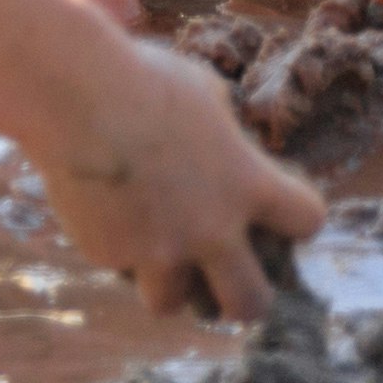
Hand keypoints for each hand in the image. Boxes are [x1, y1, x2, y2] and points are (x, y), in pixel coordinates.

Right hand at [23, 29, 324, 320]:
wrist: (74, 95)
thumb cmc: (142, 78)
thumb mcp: (203, 94)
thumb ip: (222, 136)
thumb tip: (225, 148)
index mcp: (247, 183)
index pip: (307, 220)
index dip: (296, 216)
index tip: (279, 210)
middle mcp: (211, 229)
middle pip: (250, 304)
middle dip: (243, 299)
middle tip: (227, 282)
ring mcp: (158, 250)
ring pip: (170, 303)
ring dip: (166, 282)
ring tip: (154, 255)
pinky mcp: (108, 254)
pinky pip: (120, 267)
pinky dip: (118, 249)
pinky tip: (104, 212)